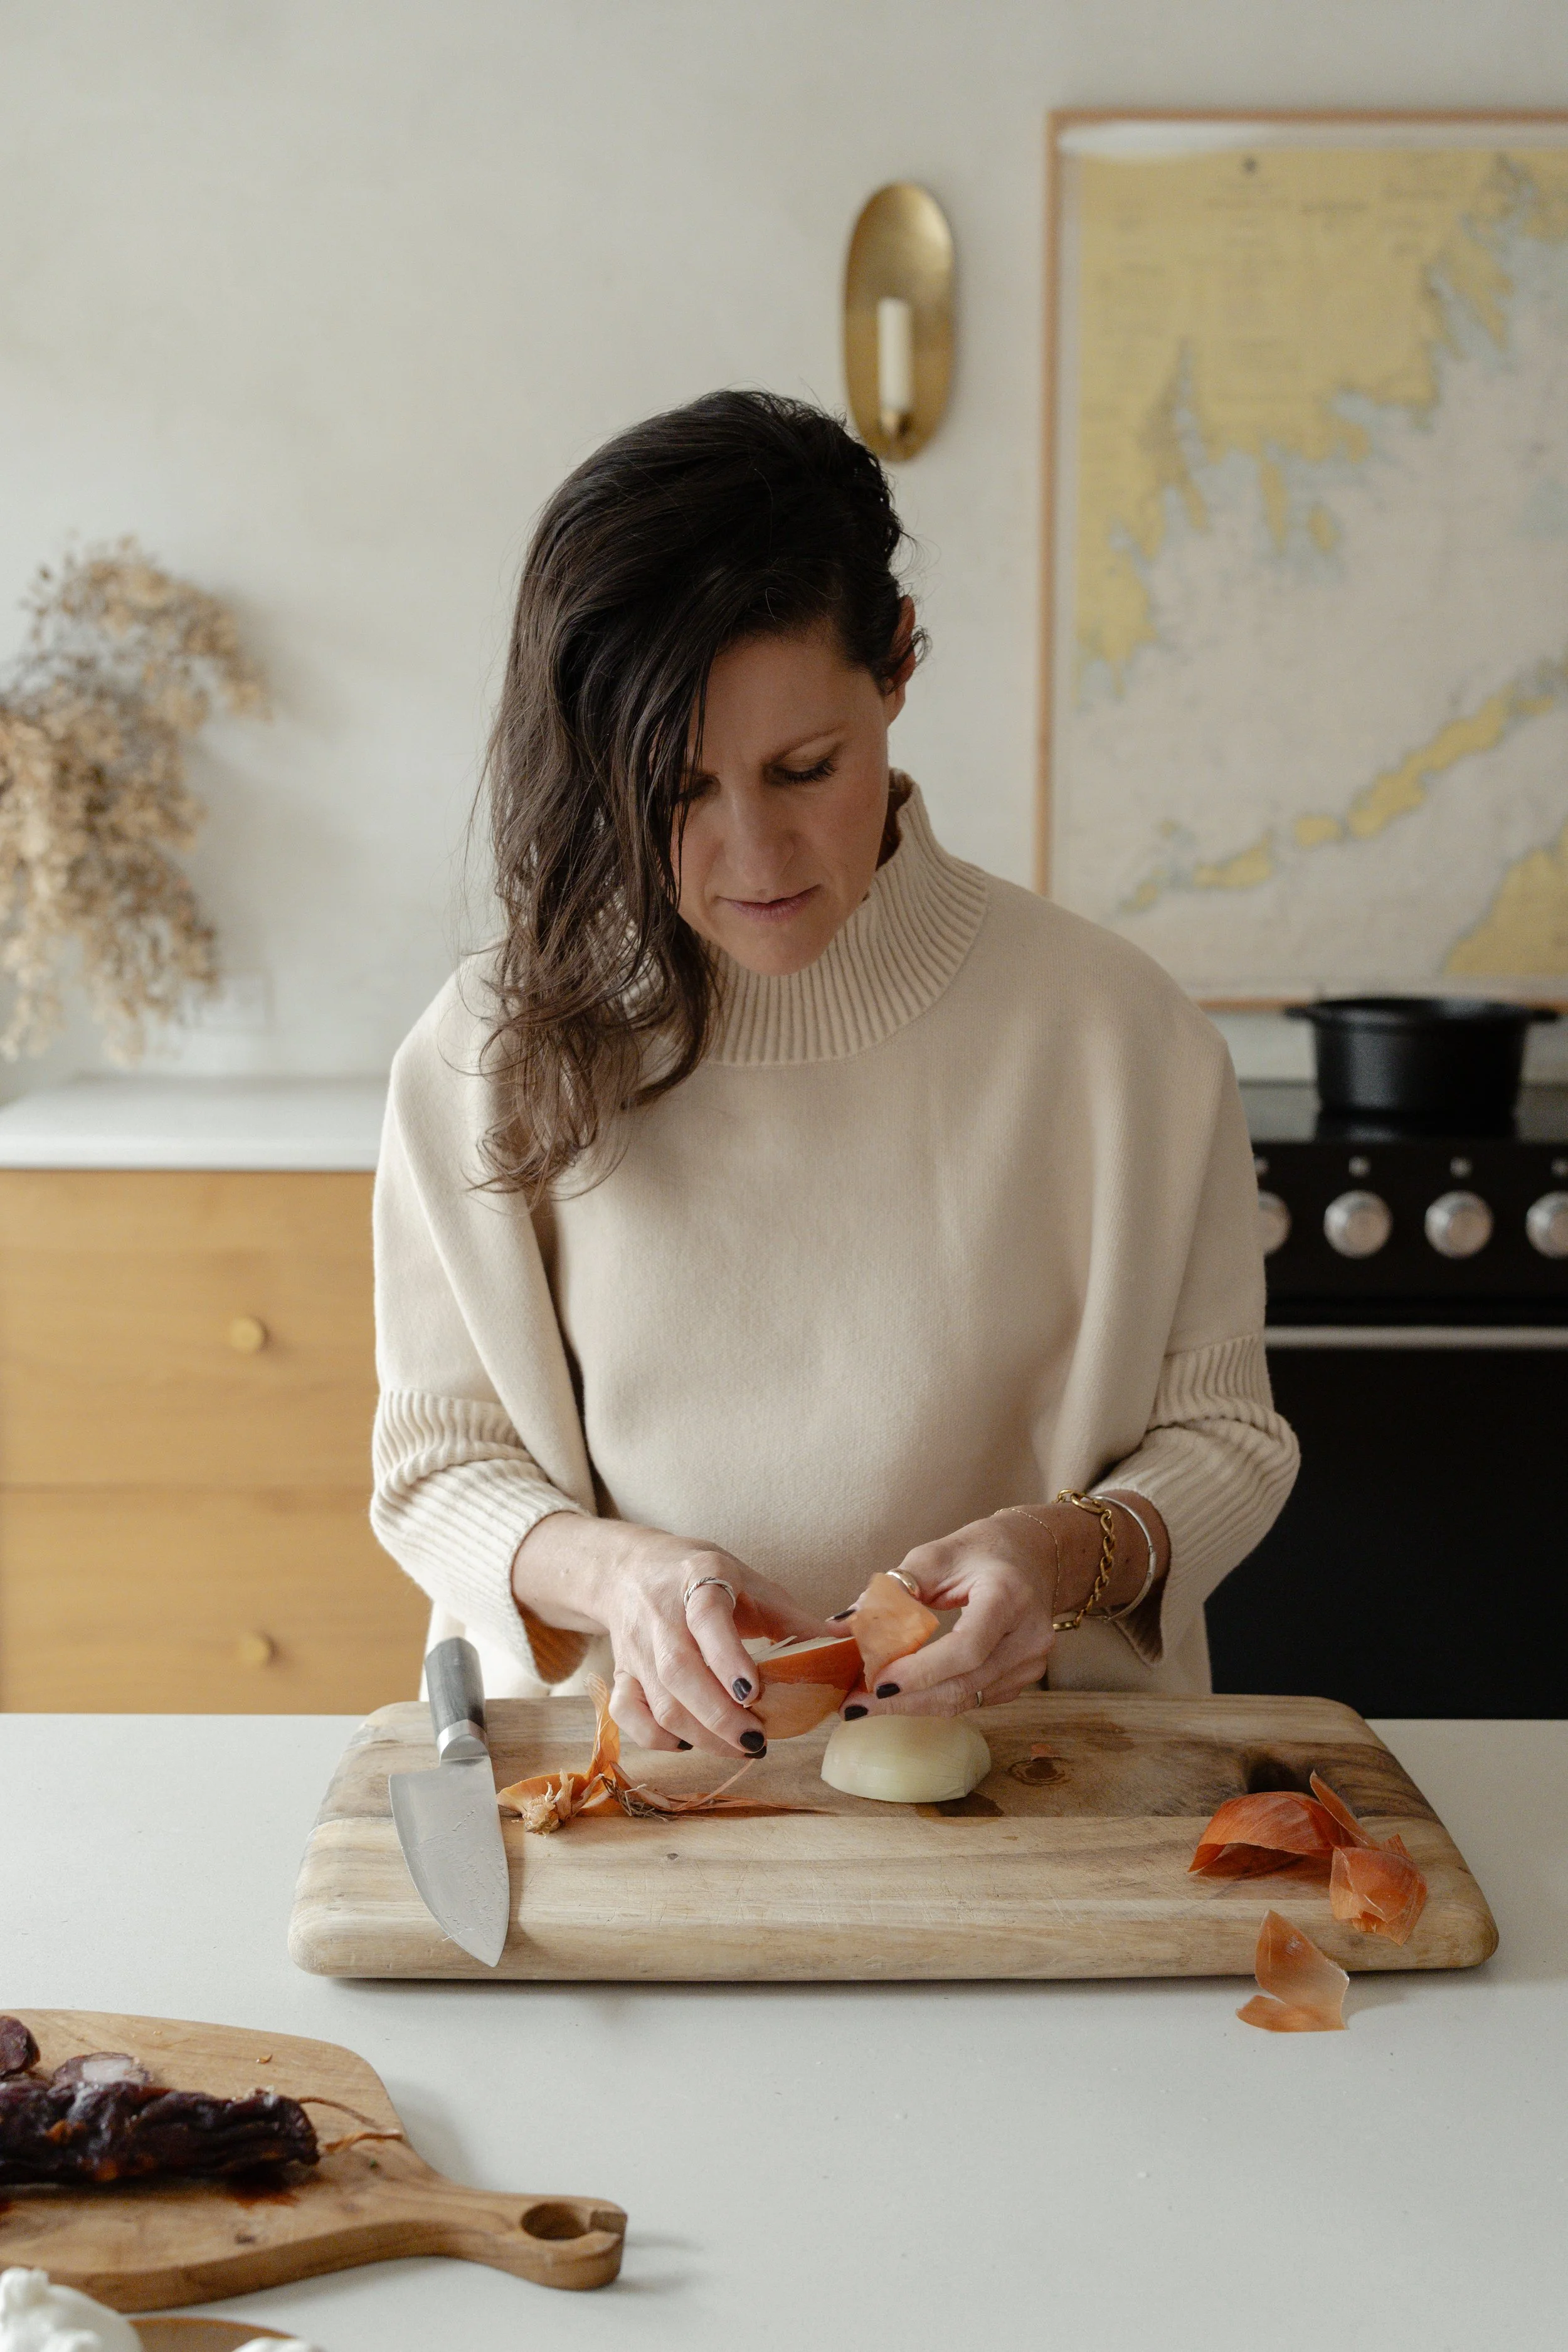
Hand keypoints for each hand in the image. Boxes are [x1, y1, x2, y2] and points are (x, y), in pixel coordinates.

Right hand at [511, 1513, 826, 1756]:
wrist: (630, 1570)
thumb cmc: (703, 1578)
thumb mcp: (751, 1583)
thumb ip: (795, 1619)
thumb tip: (849, 1646)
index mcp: (699, 1578)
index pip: (706, 1614)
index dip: (727, 1656)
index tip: (753, 1692)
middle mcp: (661, 1612)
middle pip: (678, 1671)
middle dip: (718, 1715)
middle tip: (757, 1740)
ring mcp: (636, 1645)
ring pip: (658, 1701)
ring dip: (700, 1734)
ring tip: (740, 1746)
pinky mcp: (620, 1671)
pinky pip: (626, 1713)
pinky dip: (655, 1737)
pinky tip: (689, 1742)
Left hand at [851, 1493, 1166, 1717]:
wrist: (1035, 1556)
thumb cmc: (983, 1551)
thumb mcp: (937, 1556)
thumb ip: (892, 1590)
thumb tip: (841, 1625)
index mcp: (1009, 1596)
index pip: (966, 1647)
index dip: (920, 1671)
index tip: (877, 1682)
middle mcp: (1029, 1635)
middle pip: (964, 1683)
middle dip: (905, 1700)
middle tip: (855, 1705)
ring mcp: (1032, 1662)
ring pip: (967, 1699)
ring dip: (915, 1705)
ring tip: (868, 1702)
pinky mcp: (1024, 1678)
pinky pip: (975, 1700)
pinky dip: (935, 1700)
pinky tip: (904, 1695)